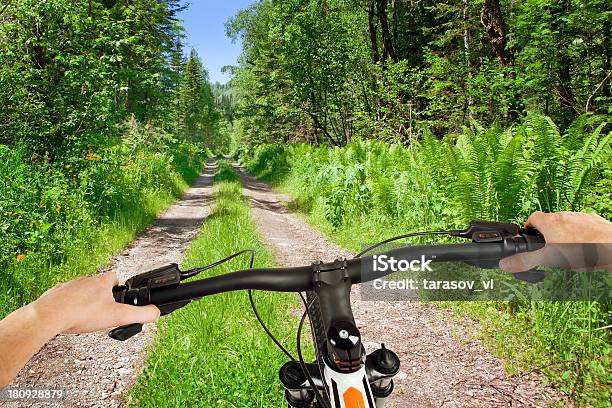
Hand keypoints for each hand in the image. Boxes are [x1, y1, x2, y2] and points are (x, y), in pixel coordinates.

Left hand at [32, 271, 159, 333]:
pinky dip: (69, 306)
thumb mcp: (117, 316)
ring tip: (87, 317)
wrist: (48, 316)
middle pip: (98, 284)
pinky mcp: (54, 295)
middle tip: (104, 311)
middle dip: (103, 296)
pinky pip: (65, 298)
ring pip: (81, 291)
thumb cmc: (81, 314)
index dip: (120, 286)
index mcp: (102, 282)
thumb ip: (140, 314)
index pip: (115, 276)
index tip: (120, 297)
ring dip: (85, 301)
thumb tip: (156, 312)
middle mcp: (85, 280)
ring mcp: (69, 286)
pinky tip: (69, 318)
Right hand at [500, 212, 611, 271]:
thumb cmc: (584, 250)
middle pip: (551, 221)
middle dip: (548, 233)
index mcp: (551, 222)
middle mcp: (565, 216)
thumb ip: (526, 261)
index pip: (533, 218)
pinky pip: (585, 227)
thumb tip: (505, 264)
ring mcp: (582, 218)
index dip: (529, 226)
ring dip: (565, 234)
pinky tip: (586, 248)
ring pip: (568, 224)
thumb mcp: (550, 259)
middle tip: (548, 248)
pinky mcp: (597, 223)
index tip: (528, 235)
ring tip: (568, 250)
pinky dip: (582, 235)